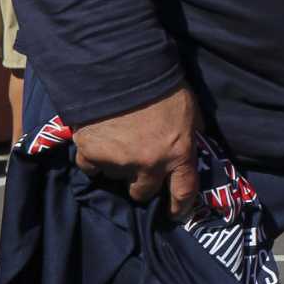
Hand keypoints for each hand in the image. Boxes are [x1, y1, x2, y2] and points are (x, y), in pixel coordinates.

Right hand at [72, 86, 203, 216]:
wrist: (121, 69)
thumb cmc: (162, 85)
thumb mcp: (190, 110)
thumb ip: (191, 133)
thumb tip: (192, 146)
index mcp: (178, 153)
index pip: (183, 191)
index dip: (179, 207)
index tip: (175, 214)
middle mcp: (149, 164)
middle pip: (143, 192)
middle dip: (141, 184)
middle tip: (138, 168)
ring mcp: (118, 161)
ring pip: (115, 178)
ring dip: (117, 167)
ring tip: (117, 145)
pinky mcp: (91, 153)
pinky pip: (90, 167)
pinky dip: (92, 159)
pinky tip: (96, 144)